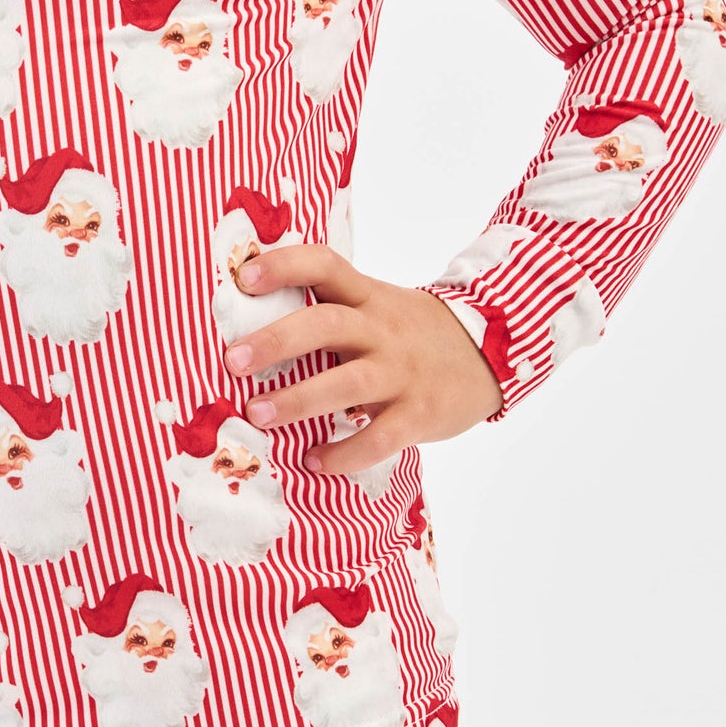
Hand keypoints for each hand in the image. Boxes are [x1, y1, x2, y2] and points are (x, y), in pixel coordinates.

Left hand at [221, 243, 503, 474]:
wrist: (490, 353)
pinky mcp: (420, 413)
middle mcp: (382, 329)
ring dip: (298, 399)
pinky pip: (380, 436)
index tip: (242, 277)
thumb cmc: (410, 333)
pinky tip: (314, 461)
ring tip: (257, 414)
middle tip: (234, 360)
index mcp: (367, 297)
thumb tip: (251, 328)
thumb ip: (329, 311)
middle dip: (277, 341)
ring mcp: (402, 372)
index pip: (324, 265)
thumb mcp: (377, 307)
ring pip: (348, 382)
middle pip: (327, 324)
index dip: (284, 266)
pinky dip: (345, 452)